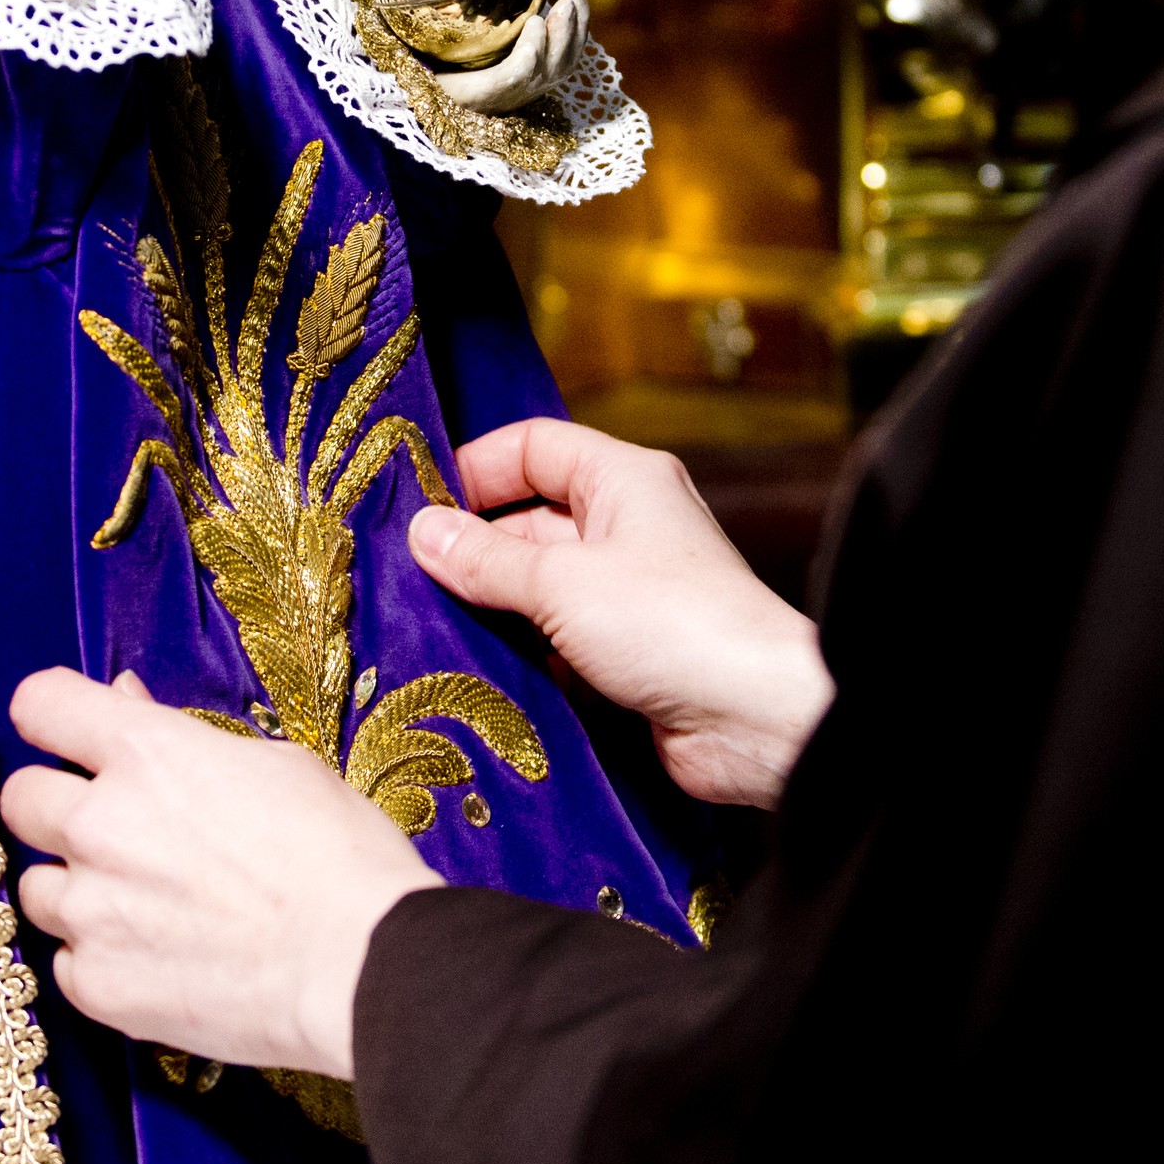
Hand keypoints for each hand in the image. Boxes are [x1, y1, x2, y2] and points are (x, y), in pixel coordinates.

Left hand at [4, 668, 437, 1081]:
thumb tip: (125, 701)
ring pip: (34, 887)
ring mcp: (92, 909)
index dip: (52, 715)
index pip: (41, 704)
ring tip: (141, 904)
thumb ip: (184, 735)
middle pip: (19, 798)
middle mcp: (101, 823)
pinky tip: (156, 957)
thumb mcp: (277, 765)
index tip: (65, 732)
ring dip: (74, 888)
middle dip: (55, 806)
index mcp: (146, 752)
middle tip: (109, 829)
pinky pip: (66, 961)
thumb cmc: (341, 858)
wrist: (364, 968)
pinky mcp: (98, 984)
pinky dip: (99, 958)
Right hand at [407, 419, 831, 808]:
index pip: (534, 447)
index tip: (419, 505)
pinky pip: (556, 639)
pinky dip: (521, 651)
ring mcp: (629, 591)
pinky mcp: (627, 652)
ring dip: (493, 605)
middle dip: (473, 546)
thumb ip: (486, 558)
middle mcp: (629, 527)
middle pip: (531, 517)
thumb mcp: (561, 581)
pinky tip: (476, 669)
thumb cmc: (675, 624)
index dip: (476, 468)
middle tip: (408, 577)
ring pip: (539, 584)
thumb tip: (423, 532)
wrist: (754, 716)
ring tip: (428, 625)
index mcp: (623, 480)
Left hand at [433, 0, 590, 114]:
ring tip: (561, 6)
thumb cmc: (449, 64)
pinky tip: (534, 24)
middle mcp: (523, 90)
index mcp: (528, 77)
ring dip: (558, 36)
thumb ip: (506, 20)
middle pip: (562, 64)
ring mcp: (505, 95)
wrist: (414, 89)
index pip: (565, 55)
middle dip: (574, 30)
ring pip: (545, 68)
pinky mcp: (483, 94)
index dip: (578, 28)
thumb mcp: (485, 40)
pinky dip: (530, 50)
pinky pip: (515, 74)